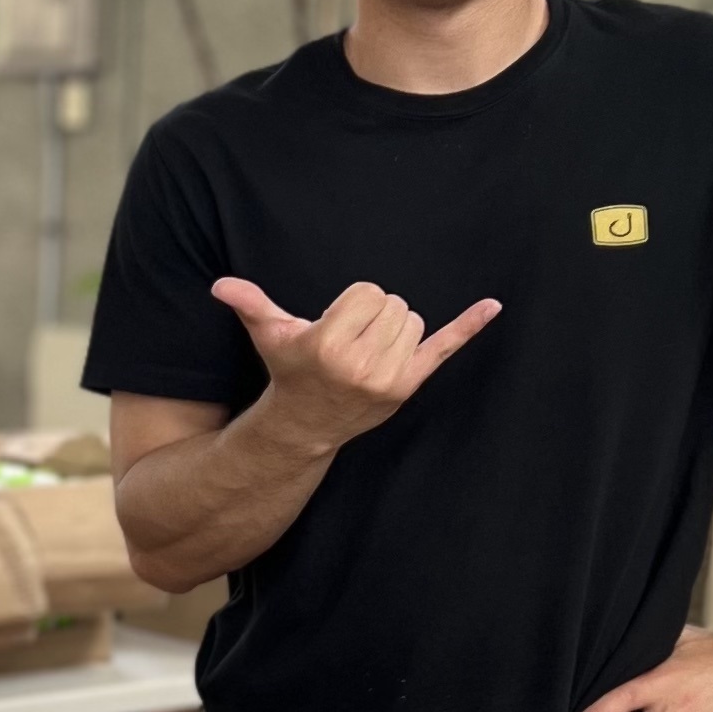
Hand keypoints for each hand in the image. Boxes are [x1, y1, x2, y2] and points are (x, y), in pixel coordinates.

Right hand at [209, 276, 499, 453]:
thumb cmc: (289, 371)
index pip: (368, 293)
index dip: (354, 303)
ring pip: (413, 320)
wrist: (305, 425)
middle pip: (393, 304)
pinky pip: (444, 347)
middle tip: (352, 339)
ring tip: (368, 350)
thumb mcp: (269, 336)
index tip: (337, 324)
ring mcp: (389, 379)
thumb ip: (250, 305)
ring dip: (394, 327)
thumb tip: (220, 285)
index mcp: (329, 344)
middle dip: (374, 314)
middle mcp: (361, 364)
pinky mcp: (409, 386)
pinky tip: (492, 305)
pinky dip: (469, 325)